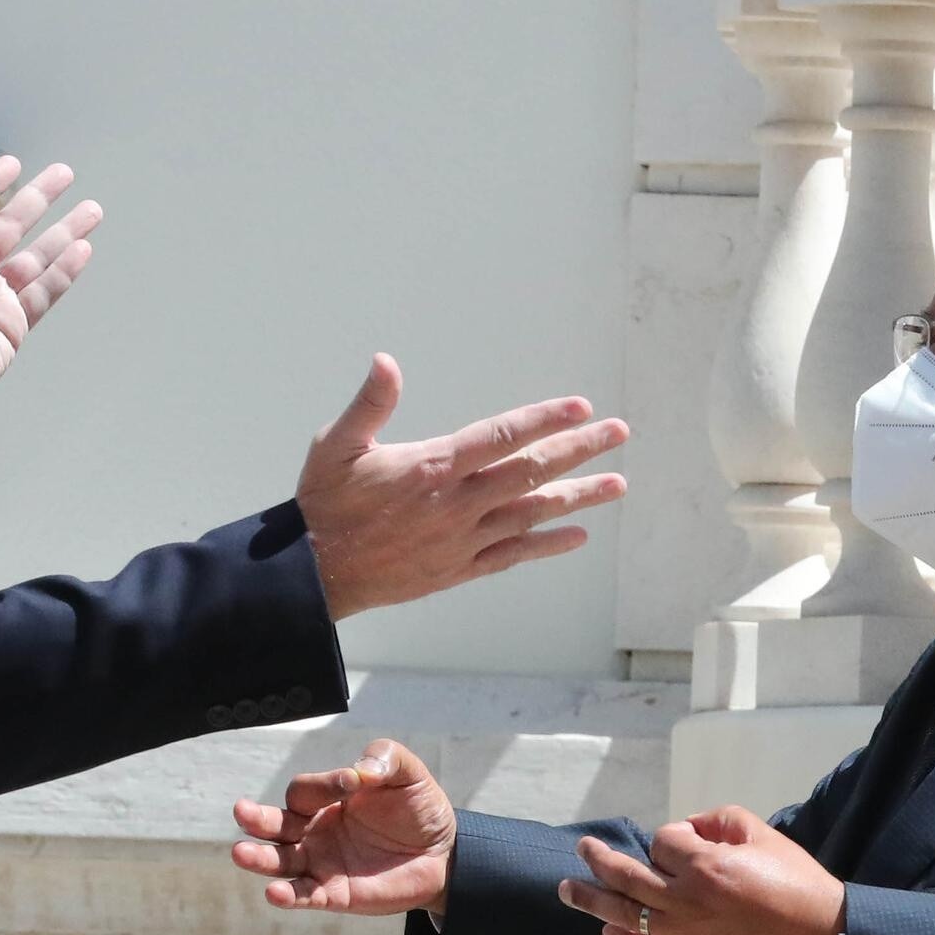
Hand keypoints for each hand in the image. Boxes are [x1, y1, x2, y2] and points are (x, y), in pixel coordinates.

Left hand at [0, 155, 101, 421]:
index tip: (12, 164)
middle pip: (10, 226)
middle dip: (38, 199)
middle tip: (64, 172)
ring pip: (36, 256)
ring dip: (63, 232)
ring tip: (92, 209)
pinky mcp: (11, 326)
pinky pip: (44, 293)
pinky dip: (64, 272)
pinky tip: (83, 248)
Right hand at [228, 740, 458, 917]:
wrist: (444, 854)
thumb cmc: (419, 809)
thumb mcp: (408, 773)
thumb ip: (385, 758)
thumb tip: (360, 771)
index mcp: (325, 800)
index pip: (304, 792)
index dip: (323, 786)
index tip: (354, 783)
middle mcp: (314, 830)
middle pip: (274, 825)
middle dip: (257, 819)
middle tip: (242, 811)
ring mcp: (322, 863)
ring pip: (280, 861)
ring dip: (260, 858)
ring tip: (241, 853)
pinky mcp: (334, 894)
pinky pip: (305, 895)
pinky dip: (288, 896)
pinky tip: (275, 892)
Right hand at [295, 356, 628, 617]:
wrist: (316, 574)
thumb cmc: (325, 503)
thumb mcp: (336, 444)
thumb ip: (369, 404)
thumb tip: (386, 361)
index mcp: (433, 467)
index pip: (501, 437)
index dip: (544, 420)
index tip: (580, 407)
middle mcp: (457, 504)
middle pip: (531, 471)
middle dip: (579, 450)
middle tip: (618, 432)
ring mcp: (463, 539)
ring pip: (532, 513)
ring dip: (578, 496)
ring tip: (618, 483)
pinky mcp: (460, 568)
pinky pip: (514, 554)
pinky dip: (548, 544)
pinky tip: (579, 534)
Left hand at [555, 806, 846, 934]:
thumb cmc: (799, 884)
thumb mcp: (764, 835)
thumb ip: (720, 821)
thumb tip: (688, 828)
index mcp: (706, 865)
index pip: (663, 842)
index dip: (672, 837)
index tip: (688, 840)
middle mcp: (687, 901)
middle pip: (626, 877)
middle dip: (598, 860)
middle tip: (582, 849)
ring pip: (625, 916)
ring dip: (592, 901)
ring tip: (567, 890)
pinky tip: (607, 930)